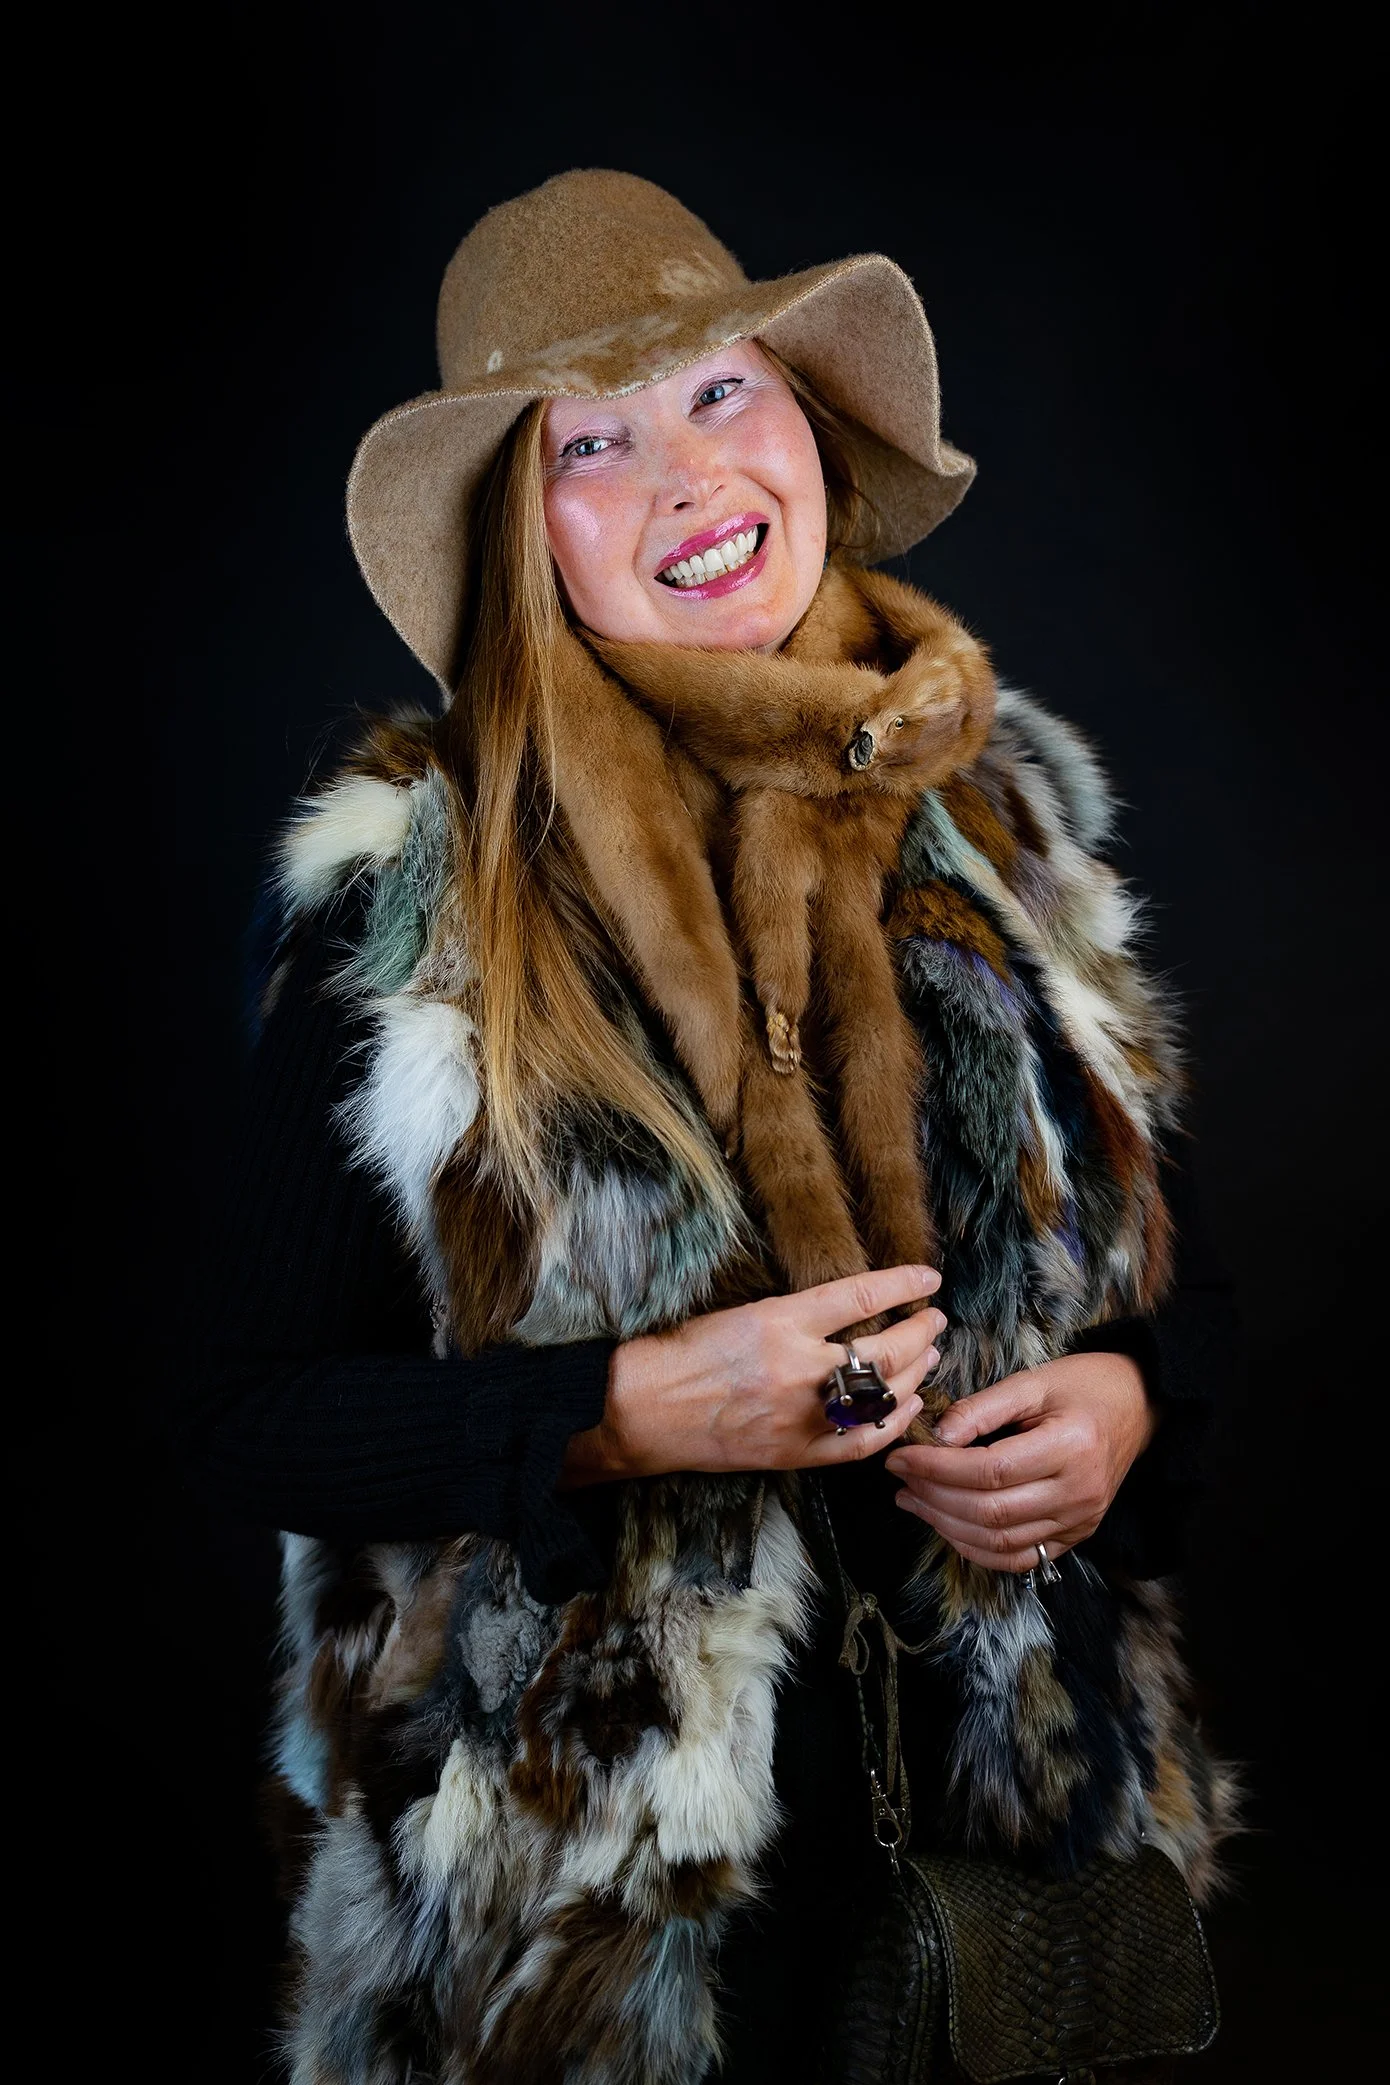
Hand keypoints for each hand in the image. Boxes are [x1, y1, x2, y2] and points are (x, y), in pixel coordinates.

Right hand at [560, 1265, 945, 1483]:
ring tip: (930, 1355)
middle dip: (920, 1332)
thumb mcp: (738, 1313)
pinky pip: (860, 1442)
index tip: (929, 1279)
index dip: (902, 1286)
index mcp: (779, 1320)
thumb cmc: (679, 1355)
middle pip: (885, 1349)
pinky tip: (909, 1405)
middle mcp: (797, 1366)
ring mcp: (800, 1414)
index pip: (860, 1296)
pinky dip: (892, 1423)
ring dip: (915, 1373)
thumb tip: (847, 1313)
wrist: (640, 1410)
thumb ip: (793, 1317)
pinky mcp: (795, 1452)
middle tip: (935, 1320)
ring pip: (881, 1395)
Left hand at [883, 1351, 1157, 1571]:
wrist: (1138, 1406)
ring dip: (947, 1526)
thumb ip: (983, 1408)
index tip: (901, 1456)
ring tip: (913, 1500)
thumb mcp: (1033, 1381)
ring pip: (1001, 1542)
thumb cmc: (1084, 1386)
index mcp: (1071, 1446)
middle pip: (991, 1512)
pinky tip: (948, 1527)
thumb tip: (936, 1436)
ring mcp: (1080, 1520)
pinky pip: (1020, 1558)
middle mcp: (1079, 1492)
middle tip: (900, 1478)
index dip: (937, 1467)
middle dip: (934, 1497)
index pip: (989, 1470)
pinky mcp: (1076, 1535)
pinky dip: (978, 1550)